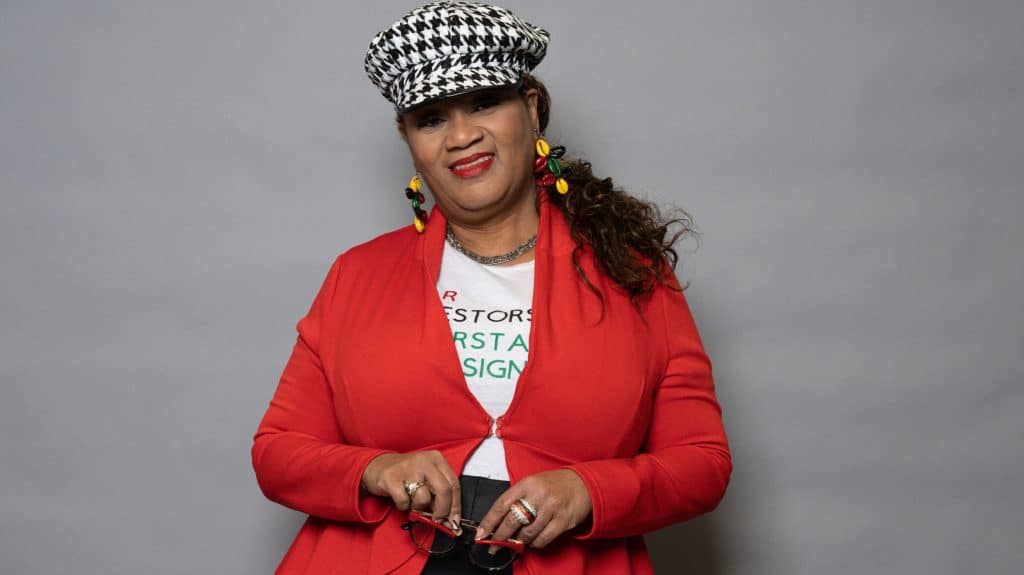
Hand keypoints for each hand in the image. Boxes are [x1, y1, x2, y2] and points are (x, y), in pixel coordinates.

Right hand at [361, 451, 462, 528]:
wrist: (377, 466)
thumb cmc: (406, 474)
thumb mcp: (427, 477)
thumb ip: (439, 493)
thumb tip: (450, 520)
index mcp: (436, 459)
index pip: (454, 484)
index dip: (456, 506)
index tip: (454, 521)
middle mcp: (424, 460)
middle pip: (443, 490)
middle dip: (442, 510)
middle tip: (436, 519)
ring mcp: (408, 468)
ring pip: (424, 498)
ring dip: (419, 507)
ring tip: (412, 501)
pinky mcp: (391, 477)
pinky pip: (404, 502)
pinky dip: (403, 506)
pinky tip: (400, 499)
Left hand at [475, 469, 591, 549]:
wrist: (582, 484)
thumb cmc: (554, 485)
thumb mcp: (533, 483)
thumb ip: (517, 498)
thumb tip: (498, 520)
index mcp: (527, 484)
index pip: (502, 504)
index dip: (489, 521)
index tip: (481, 533)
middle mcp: (538, 495)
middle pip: (512, 521)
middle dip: (500, 537)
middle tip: (493, 546)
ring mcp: (551, 508)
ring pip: (527, 533)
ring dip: (519, 542)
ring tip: (516, 543)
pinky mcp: (562, 520)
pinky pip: (543, 539)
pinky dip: (535, 544)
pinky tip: (533, 541)